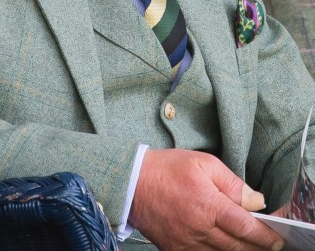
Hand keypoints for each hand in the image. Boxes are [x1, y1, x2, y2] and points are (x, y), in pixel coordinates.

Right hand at [129, 148, 283, 249]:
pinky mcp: (174, 248)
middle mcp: (199, 228)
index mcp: (209, 205)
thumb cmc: (165, 168)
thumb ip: (233, 183)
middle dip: (258, 247)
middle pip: (239, 246)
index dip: (266, 236)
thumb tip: (256, 202)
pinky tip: (221, 246)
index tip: (277, 238)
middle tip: (269, 244)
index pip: (248, 228)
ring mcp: (186, 242)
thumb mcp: (202, 163)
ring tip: (249, 246)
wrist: (129, 182)